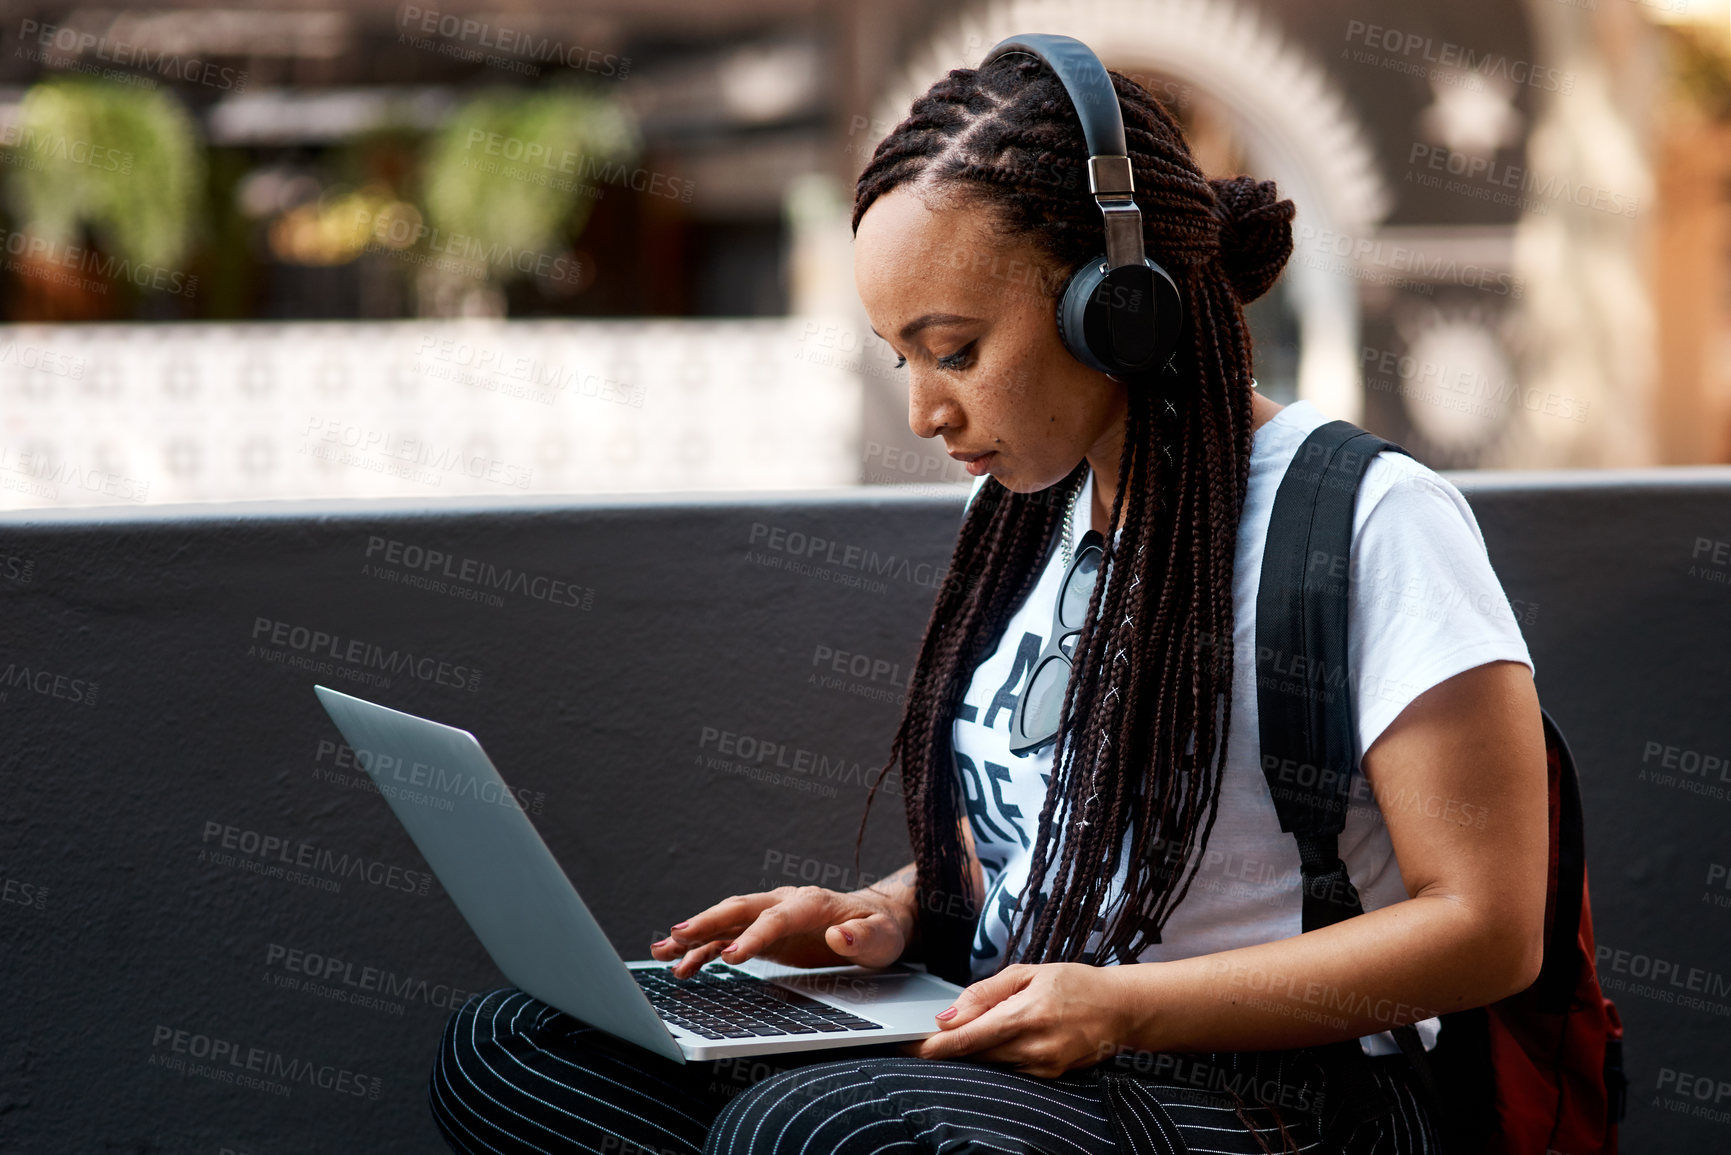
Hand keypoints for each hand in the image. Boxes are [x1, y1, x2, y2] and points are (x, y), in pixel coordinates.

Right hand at [648, 884, 912, 978]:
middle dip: (707, 922)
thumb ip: (862, 938)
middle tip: (677, 936)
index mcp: (812, 903)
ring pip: (726, 921)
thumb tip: (838, 937)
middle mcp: (784, 903)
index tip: (732, 955)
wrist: (876, 919)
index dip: (754, 935)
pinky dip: (703, 950)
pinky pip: (727, 938)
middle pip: (740, 908)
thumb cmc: (879, 930)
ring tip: (662, 950)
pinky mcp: (763, 933)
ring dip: (694, 934)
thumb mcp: (881, 938)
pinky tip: (680, 965)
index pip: (777, 917)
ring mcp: (770, 916)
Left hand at [897, 963, 1132, 1077]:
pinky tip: (1001, 1038)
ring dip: (973, 1050)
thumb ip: (985, 993)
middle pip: (973, 1055)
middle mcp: (1034, 1047)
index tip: (908, 1046)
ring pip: (989, 1063)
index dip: (933, 1046)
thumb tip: (948, 1015)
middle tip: (925, 1036)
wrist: (1121, 1008)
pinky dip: (996, 1055)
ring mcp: (1043, 1067)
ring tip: (972, 1029)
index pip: (967, 1038)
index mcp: (1026, 1015)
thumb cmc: (1075, 983)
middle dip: (947, 1046)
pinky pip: (1009, 1068)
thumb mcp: (1028, 973)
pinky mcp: (1049, 1077)